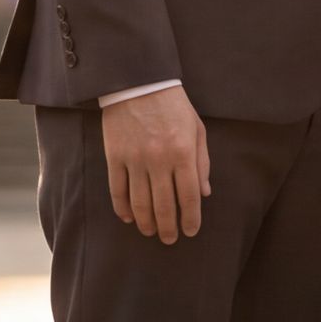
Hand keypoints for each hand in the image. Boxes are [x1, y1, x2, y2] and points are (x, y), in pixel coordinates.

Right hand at [100, 86, 208, 244]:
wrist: (140, 82)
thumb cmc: (174, 106)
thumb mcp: (196, 129)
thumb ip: (202, 162)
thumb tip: (205, 193)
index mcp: (183, 152)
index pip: (188, 197)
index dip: (190, 219)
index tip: (190, 231)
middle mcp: (159, 160)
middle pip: (164, 205)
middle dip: (168, 228)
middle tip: (170, 239)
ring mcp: (135, 160)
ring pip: (140, 203)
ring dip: (146, 223)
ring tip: (151, 232)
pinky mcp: (115, 157)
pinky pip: (118, 191)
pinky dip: (123, 209)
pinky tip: (129, 218)